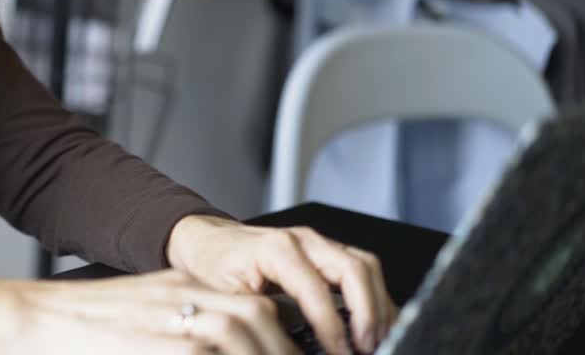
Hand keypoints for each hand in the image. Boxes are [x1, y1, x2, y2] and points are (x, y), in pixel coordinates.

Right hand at [0, 270, 298, 353]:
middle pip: (253, 313)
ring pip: (237, 329)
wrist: (30, 319)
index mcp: (179, 288)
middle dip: (282, 346)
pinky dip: (225, 354)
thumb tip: (220, 340)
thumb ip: (179, 325)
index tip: (300, 352)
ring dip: (263, 350)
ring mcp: (165, 318)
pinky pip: (197, 348)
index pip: (250, 303)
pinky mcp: (152, 341)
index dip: (282, 333)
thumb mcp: (141, 313)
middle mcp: (177, 296)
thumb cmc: (80, 327)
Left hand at [166, 216, 398, 354]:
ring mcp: (317, 243)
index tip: (341, 353)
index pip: (316, 289)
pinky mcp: (325, 252)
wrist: (206, 241)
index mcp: (275, 249)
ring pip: (365, 267)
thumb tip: (284, 347)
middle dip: (368, 313)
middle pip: (354, 269)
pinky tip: (373, 324)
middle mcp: (302, 240)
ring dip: (378, 305)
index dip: (332, 326)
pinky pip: (361, 269)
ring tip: (375, 340)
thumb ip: (258, 320)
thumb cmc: (212, 265)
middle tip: (368, 347)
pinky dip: (373, 297)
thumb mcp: (227, 297)